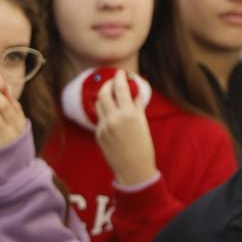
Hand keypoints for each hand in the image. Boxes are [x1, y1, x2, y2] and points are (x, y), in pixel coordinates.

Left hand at [94, 71, 158, 185]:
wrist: (133, 169)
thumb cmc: (143, 147)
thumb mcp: (143, 124)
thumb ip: (136, 106)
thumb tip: (134, 94)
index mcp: (128, 114)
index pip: (120, 88)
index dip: (119, 77)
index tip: (120, 72)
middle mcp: (114, 118)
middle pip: (104, 93)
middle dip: (107, 84)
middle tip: (112, 82)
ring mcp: (104, 126)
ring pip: (98, 104)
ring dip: (104, 97)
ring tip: (111, 96)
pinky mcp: (98, 134)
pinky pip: (100, 118)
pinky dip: (105, 112)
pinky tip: (112, 115)